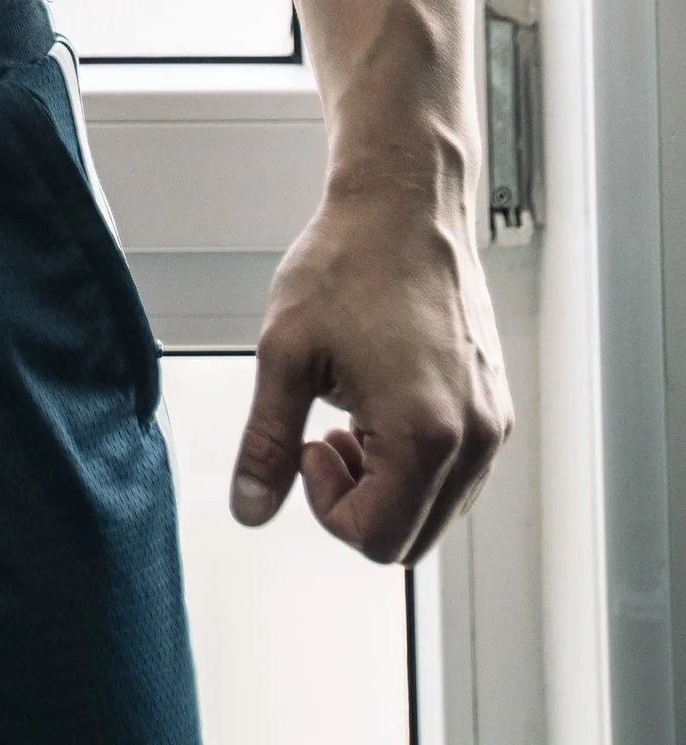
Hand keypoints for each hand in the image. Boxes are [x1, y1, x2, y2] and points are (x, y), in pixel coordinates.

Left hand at [231, 178, 510, 561]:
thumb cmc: (351, 261)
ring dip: (388, 484)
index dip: (327, 507)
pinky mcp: (495, 403)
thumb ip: (267, 443)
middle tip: (326, 437)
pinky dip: (416, 461)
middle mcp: (473, 438)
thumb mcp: (286, 353)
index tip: (309, 445)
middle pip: (413, 538)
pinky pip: (458, 472)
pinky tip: (382, 402)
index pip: (379, 542)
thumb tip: (250, 508)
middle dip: (359, 503)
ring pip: (438, 509)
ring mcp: (491, 422)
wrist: (403, 202)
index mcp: (425, 435)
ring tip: (353, 413)